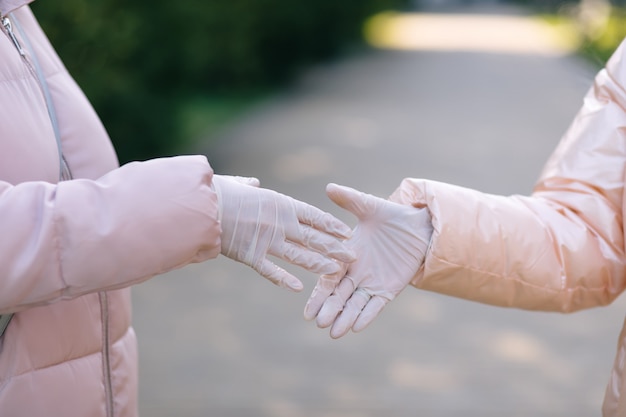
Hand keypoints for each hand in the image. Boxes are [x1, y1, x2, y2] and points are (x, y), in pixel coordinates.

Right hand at [211, 175, 355, 291]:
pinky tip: (298, 288)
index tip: (347, 232)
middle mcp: (279, 223)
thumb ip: (248, 185)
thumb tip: (252, 183)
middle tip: (353, 257)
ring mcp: (266, 241)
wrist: (199, 205)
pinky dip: (284, 280)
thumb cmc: (216, 191)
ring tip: (336, 272)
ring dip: (319, 265)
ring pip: (299, 256)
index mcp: (279, 203)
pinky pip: (271, 271)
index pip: (314, 216)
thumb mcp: (237, 184)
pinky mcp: (250, 256)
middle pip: (313, 238)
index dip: (332, 225)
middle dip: (335, 248)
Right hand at [304, 183, 432, 337]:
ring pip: (355, 304)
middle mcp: (355, 273)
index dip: (318, 294)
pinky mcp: (388, 289)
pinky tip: (357, 327)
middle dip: (329, 309)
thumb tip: (330, 186)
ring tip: (335, 332)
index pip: (328, 278)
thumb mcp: (370, 207)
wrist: (419, 228)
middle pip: (339, 295)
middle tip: (318, 323)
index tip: (306, 310)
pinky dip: (367, 315)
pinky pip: (376, 305)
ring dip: (345, 317)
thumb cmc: (392, 217)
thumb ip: (350, 200)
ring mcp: (372, 283)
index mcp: (346, 256)